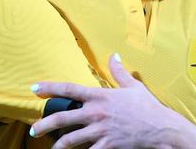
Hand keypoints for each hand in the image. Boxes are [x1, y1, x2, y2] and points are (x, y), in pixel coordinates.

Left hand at [30, 54, 195, 148]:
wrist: (161, 128)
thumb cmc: (147, 106)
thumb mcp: (133, 86)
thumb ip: (119, 71)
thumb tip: (114, 55)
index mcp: (99, 96)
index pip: (69, 88)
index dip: (49, 87)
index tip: (35, 88)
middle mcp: (96, 113)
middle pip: (63, 118)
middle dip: (45, 125)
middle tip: (34, 130)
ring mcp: (100, 131)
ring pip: (71, 140)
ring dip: (59, 145)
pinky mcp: (107, 146)